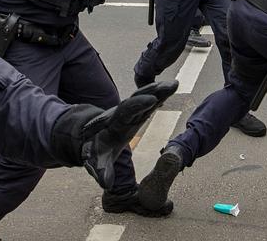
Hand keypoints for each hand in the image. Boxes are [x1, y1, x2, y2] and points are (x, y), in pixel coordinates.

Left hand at [50, 81, 178, 189]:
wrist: (91, 138)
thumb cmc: (96, 151)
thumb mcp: (97, 162)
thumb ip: (102, 171)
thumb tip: (106, 183)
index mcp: (115, 124)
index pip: (126, 112)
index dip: (137, 105)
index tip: (151, 100)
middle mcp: (123, 113)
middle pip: (138, 99)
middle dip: (153, 91)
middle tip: (170, 85)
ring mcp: (131, 110)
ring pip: (145, 96)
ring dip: (159, 89)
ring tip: (175, 83)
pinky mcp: (138, 111)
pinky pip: (150, 100)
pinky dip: (160, 93)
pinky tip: (172, 87)